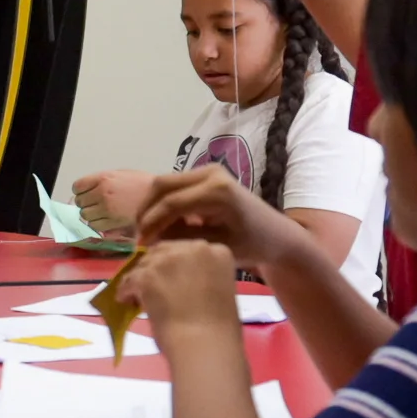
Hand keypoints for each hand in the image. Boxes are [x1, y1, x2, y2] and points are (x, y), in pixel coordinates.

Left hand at [71, 169, 152, 235]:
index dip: (80, 191)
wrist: (160, 196)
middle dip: (86, 204)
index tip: (87, 193)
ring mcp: (106, 208)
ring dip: (91, 215)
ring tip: (102, 213)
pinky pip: (95, 226)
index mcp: (103, 178)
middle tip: (96, 204)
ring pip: (85, 215)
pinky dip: (98, 224)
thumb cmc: (141, 183)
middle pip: (79, 202)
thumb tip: (87, 191)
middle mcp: (101, 193)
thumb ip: (102, 181)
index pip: (77, 187)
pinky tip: (107, 220)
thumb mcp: (119, 174)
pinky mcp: (112, 222)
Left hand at [124, 240, 240, 333]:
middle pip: (165, 250)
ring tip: (136, 292)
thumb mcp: (219, 290)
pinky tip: (126, 299)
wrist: (205, 345)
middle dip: (157, 265)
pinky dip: (126, 290)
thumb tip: (179, 280)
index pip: (189, 249)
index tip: (173, 275)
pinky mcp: (147, 275)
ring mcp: (169, 260)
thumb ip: (202, 276)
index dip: (178, 263)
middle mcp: (195, 249)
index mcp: (218, 252)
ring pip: (146, 263)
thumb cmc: (219, 328)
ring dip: (140, 276)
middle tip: (151, 281)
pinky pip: (130, 279)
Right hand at [134, 165, 313, 268]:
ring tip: (149, 232)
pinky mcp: (206, 175)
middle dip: (145, 210)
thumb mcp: (217, 247)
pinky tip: (164, 225)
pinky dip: (164, 203)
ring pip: (164, 183)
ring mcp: (209, 171)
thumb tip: (151, 237)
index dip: (151, 223)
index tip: (140, 245)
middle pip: (162, 185)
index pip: (170, 203)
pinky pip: (175, 185)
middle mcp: (211, 174)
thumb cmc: (253, 245)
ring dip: (152, 206)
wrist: (277, 234)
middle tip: (139, 236)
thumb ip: (184, 239)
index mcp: (217, 192)